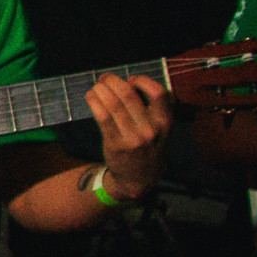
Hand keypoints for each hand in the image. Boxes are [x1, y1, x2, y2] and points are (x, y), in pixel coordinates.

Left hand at [89, 72, 172, 199]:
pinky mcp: (116, 143)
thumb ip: (152, 108)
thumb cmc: (147, 146)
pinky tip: (91, 96)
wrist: (139, 177)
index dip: (142, 80)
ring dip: (101, 90)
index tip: (130, 79)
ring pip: (113, 104)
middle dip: (113, 81)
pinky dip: (94, 102)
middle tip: (105, 78)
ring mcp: (133, 137)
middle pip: (129, 95)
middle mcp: (152, 128)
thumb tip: (130, 82)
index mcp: (165, 121)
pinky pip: (102, 117)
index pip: (159, 93)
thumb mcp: (160, 129)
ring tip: (96, 87)